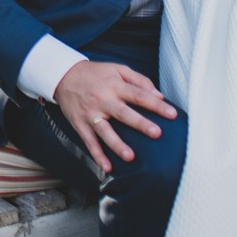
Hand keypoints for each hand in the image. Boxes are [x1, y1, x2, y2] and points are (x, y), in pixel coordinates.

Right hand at [51, 60, 177, 173]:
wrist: (63, 75)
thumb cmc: (96, 74)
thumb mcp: (117, 69)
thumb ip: (139, 80)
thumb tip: (159, 96)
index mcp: (114, 85)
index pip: (138, 95)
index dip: (156, 104)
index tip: (173, 114)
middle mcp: (103, 99)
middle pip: (123, 113)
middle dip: (140, 123)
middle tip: (156, 133)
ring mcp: (91, 113)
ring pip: (105, 131)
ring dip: (117, 144)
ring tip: (131, 157)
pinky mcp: (80, 124)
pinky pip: (89, 141)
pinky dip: (97, 155)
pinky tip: (108, 167)